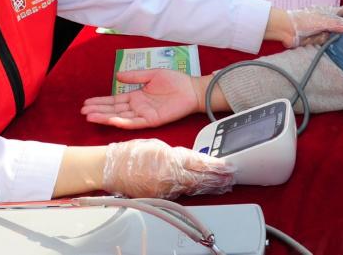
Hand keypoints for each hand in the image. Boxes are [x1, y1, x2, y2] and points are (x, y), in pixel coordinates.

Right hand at [82, 69, 199, 128]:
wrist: (192, 89)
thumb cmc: (174, 81)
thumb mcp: (151, 75)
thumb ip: (135, 76)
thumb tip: (117, 74)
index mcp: (137, 96)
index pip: (115, 101)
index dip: (101, 102)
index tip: (87, 102)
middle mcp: (138, 107)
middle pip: (114, 110)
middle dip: (98, 110)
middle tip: (83, 111)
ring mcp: (144, 115)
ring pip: (121, 117)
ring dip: (105, 117)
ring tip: (90, 116)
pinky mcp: (152, 120)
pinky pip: (134, 122)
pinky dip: (122, 122)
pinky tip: (111, 120)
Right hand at [102, 138, 234, 198]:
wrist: (111, 169)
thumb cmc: (130, 154)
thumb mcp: (158, 146)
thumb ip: (177, 154)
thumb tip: (189, 160)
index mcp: (171, 160)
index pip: (200, 164)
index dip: (216, 166)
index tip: (228, 166)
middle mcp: (170, 177)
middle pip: (200, 180)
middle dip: (217, 179)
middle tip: (231, 178)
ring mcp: (165, 189)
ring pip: (192, 188)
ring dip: (208, 187)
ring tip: (222, 186)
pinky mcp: (160, 197)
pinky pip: (180, 194)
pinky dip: (193, 191)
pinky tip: (202, 190)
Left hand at [281, 5, 342, 47]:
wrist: (286, 30)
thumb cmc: (303, 20)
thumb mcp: (323, 20)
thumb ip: (339, 23)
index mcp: (331, 11)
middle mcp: (329, 20)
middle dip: (342, 32)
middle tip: (341, 34)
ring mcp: (323, 31)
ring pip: (335, 37)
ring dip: (328, 38)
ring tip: (319, 35)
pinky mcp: (317, 40)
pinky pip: (325, 44)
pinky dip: (320, 42)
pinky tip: (314, 40)